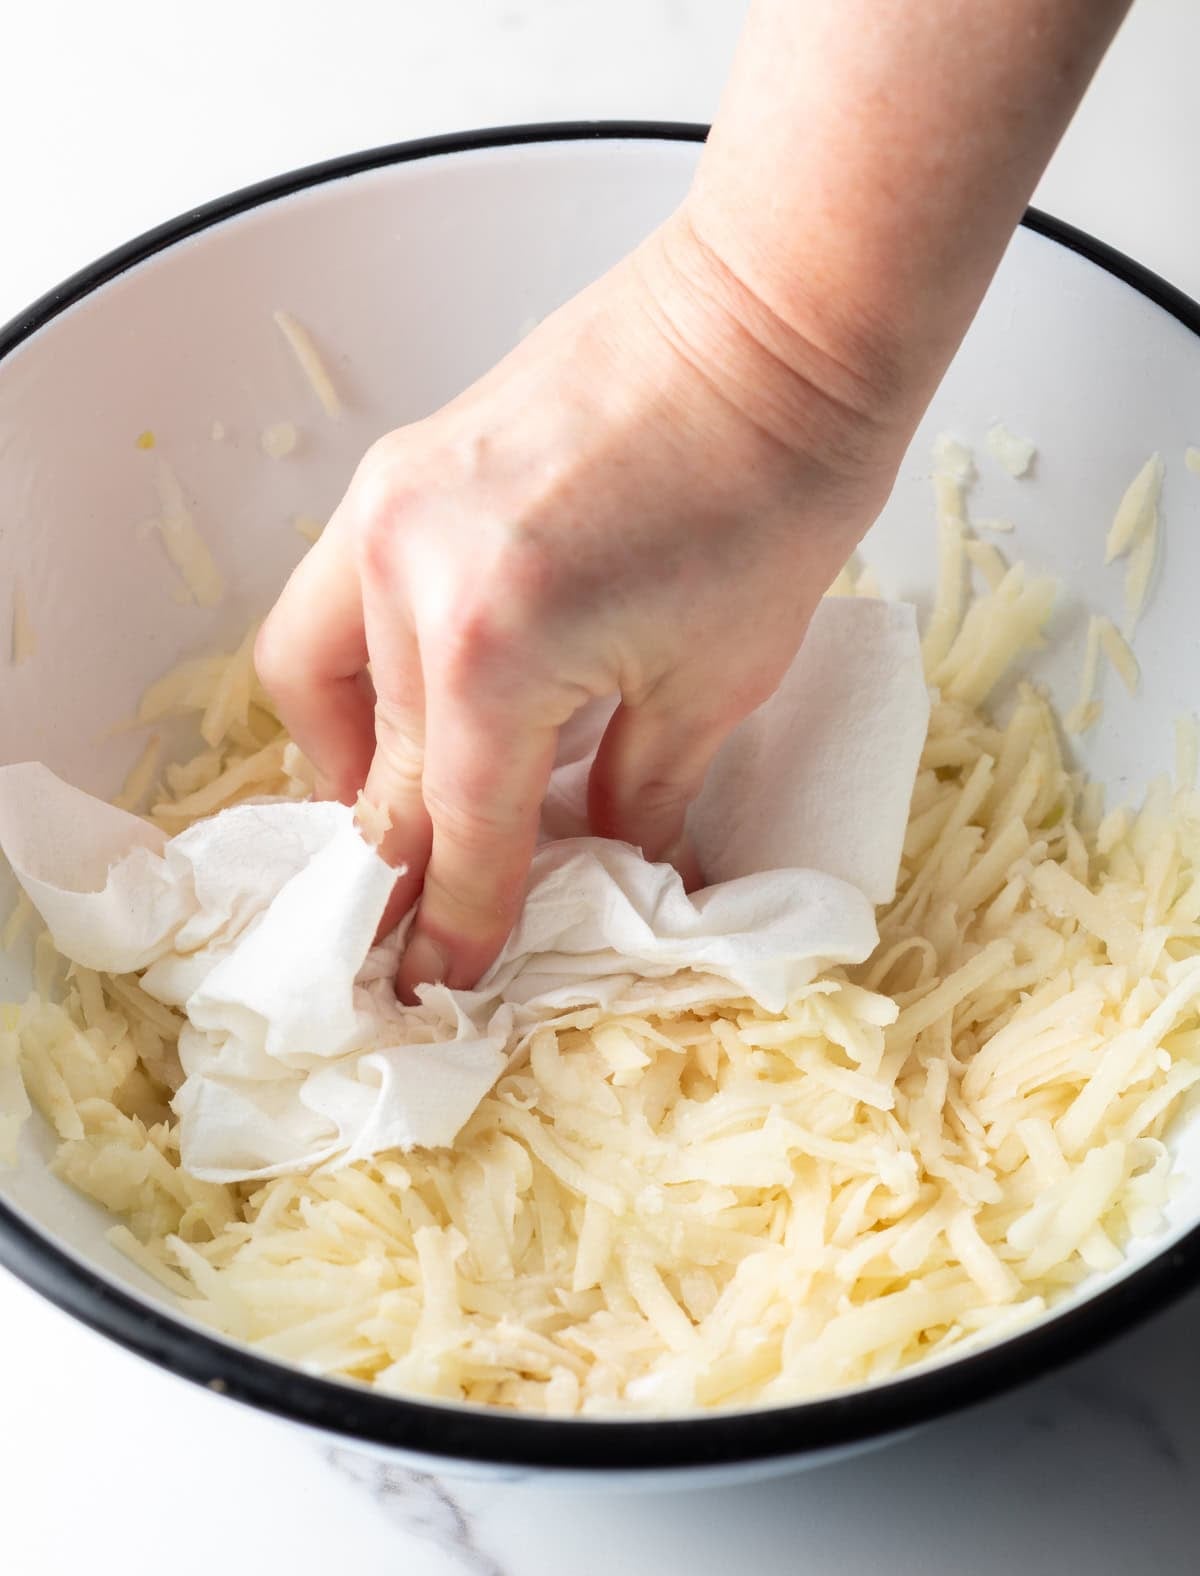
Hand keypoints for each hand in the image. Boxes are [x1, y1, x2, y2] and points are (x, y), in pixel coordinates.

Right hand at [255, 210, 911, 998]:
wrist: (775, 321)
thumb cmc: (776, 496)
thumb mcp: (713, 686)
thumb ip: (630, 796)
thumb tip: (595, 861)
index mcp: (493, 654)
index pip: (453, 829)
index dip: (456, 922)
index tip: (440, 980)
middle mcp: (406, 580)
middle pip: (373, 770)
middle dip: (402, 856)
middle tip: (436, 904)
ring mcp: (387, 510)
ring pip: (315, 681)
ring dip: (355, 759)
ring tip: (423, 796)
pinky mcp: (398, 469)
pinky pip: (338, 600)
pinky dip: (366, 667)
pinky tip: (433, 692)